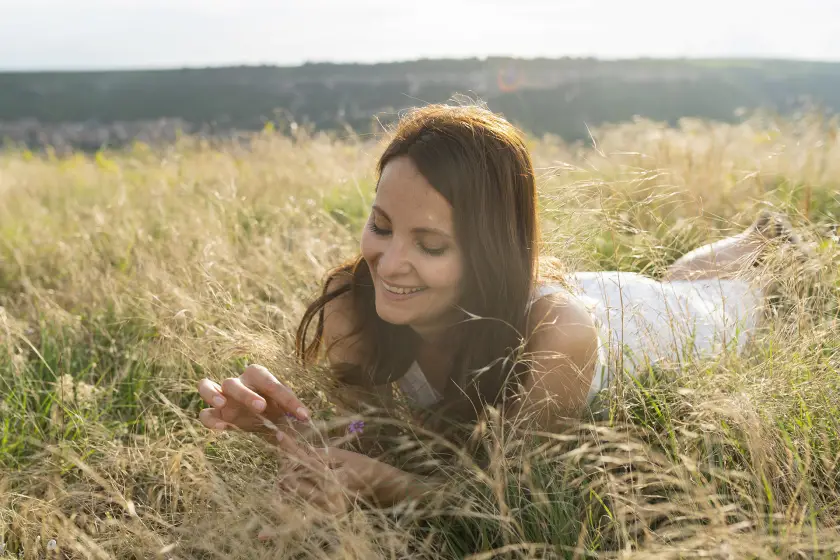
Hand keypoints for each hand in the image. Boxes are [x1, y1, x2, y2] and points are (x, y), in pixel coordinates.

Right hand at [197, 364, 309, 432]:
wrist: (261, 423)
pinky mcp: (215, 414)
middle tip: (261, 407)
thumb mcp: (288, 414)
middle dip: (247, 394)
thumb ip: (294, 418)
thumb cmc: (276, 412)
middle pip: (235, 381)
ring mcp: (222, 397)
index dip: (288, 399)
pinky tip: (222, 428)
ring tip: (223, 404)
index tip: (304, 416)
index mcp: (259, 376)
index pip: (270, 382)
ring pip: (208, 386)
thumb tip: (306, 424)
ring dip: (214, 394)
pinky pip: (204, 414)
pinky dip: (210, 419)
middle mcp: (238, 383)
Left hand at [278, 443, 406, 512]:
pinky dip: (287, 509)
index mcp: (333, 482)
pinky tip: (273, 518)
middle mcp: (326, 500)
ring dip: (286, 480)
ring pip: (292, 495)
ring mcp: (323, 511)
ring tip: (288, 465)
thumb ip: (319, 455)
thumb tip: (297, 449)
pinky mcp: (322, 517)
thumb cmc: (365, 468)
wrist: (381, 489)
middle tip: (285, 452)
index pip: (304, 462)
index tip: (279, 435)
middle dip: (285, 466)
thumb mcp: (343, 456)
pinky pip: (298, 510)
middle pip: (291, 482)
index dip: (290, 448)